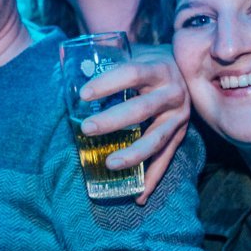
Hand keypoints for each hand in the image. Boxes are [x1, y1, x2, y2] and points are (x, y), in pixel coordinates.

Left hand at [78, 44, 190, 204]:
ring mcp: (180, 117)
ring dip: (133, 154)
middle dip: (113, 121)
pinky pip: (166, 160)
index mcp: (158, 68)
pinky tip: (138, 196)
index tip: (83, 93)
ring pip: (156, 139)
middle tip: (86, 129)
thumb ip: (107, 61)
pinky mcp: (182, 136)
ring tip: (109, 164)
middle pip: (141, 109)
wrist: (190, 68)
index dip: (108, 83)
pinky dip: (151, 179)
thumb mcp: (135, 54)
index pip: (132, 73)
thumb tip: (60, 63)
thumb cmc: (149, 63)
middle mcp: (173, 93)